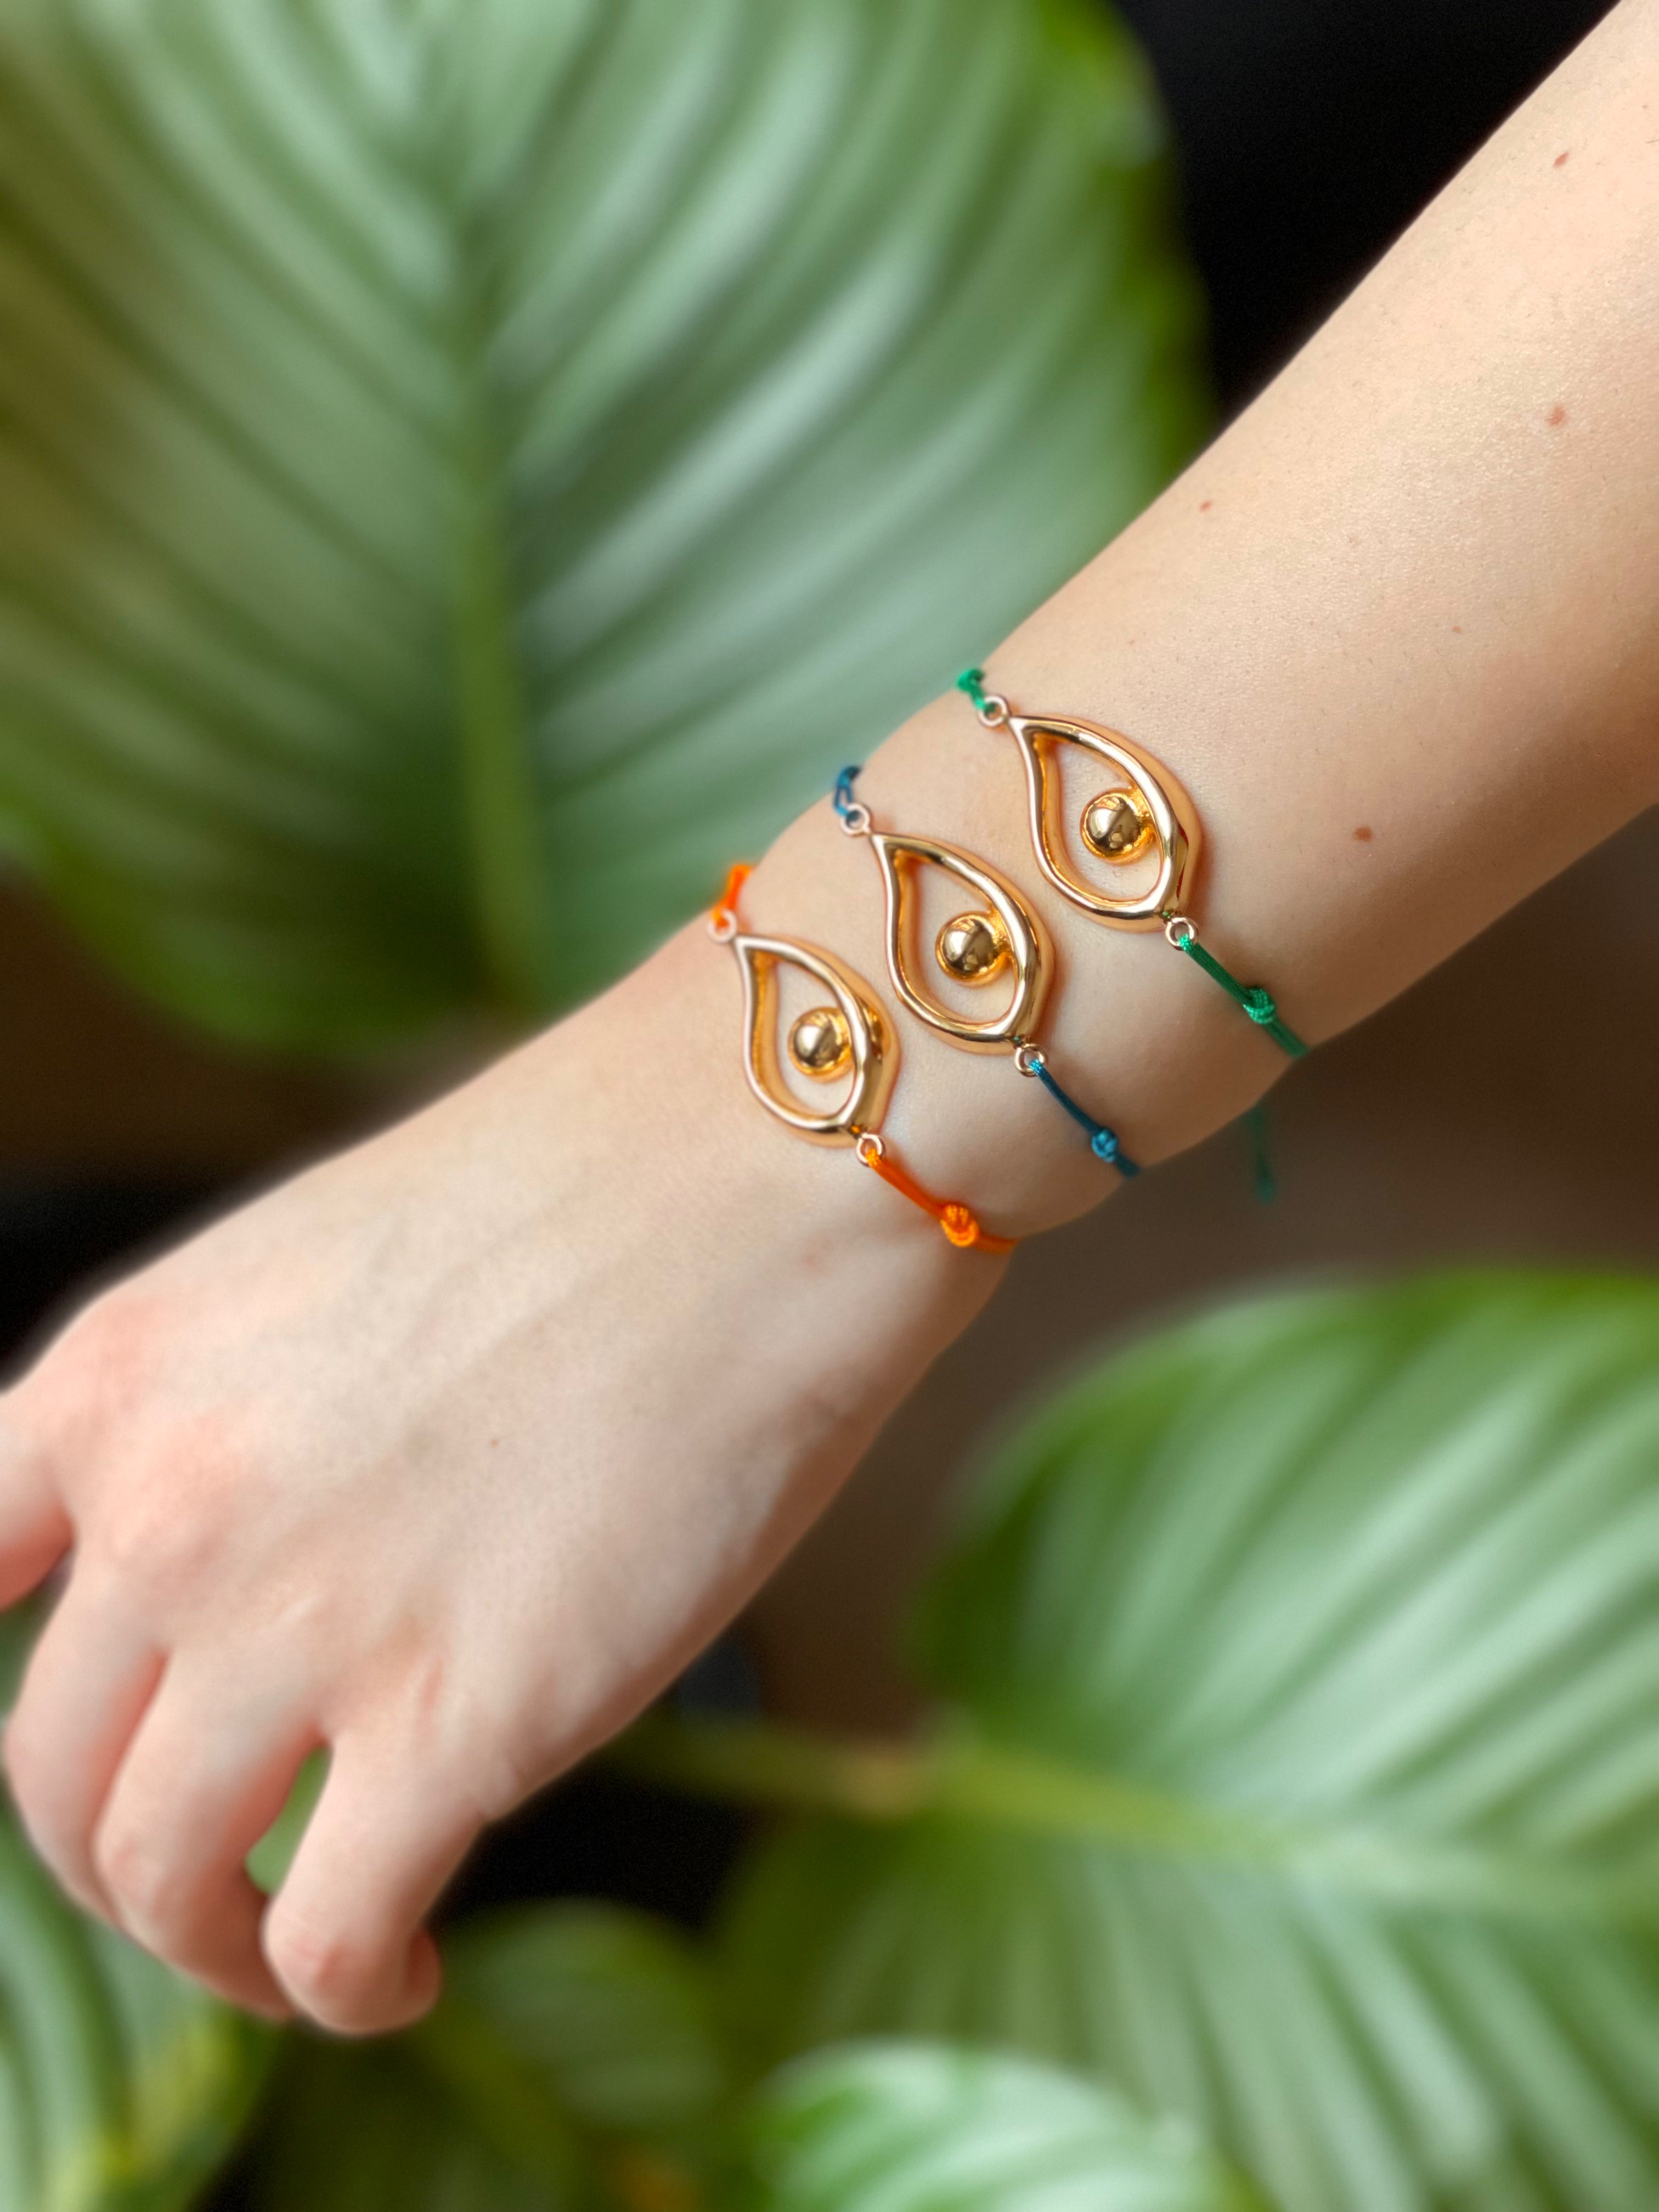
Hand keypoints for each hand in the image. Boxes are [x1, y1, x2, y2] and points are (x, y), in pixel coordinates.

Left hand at [0, 923, 981, 2030]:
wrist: (764, 1167)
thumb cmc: (594, 1187)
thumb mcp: (325, 1268)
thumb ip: (243, 1419)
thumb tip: (251, 1574)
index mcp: (122, 1371)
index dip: (32, 1696)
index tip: (100, 1744)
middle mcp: (169, 1506)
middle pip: (51, 1775)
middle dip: (117, 1862)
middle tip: (212, 1883)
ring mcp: (302, 1619)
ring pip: (158, 1881)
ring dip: (215, 1950)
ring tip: (300, 1950)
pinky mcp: (459, 1720)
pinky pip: (331, 1938)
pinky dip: (345, 1991)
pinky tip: (401, 1973)